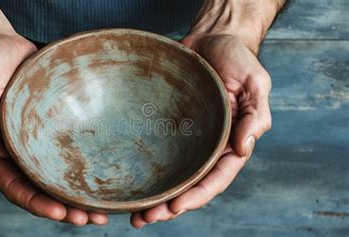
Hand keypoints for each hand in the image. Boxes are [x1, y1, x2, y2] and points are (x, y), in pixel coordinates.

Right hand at [0, 34, 107, 225]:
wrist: (0, 41)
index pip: (12, 185)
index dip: (35, 202)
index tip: (59, 212)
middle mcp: (15, 150)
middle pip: (39, 187)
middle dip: (62, 207)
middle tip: (89, 218)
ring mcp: (36, 140)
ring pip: (57, 175)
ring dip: (78, 195)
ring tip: (103, 210)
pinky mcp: (53, 126)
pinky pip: (69, 150)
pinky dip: (84, 167)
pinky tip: (105, 175)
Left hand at [130, 34, 271, 227]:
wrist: (213, 38)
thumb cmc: (238, 59)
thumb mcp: (256, 84)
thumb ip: (256, 116)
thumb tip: (244, 148)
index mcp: (231, 141)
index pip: (216, 177)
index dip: (196, 195)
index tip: (175, 208)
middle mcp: (207, 145)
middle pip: (190, 184)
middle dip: (170, 205)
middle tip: (146, 219)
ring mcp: (187, 137)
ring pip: (171, 174)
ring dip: (155, 196)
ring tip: (134, 214)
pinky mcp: (167, 125)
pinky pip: (157, 151)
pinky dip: (146, 169)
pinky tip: (129, 182)